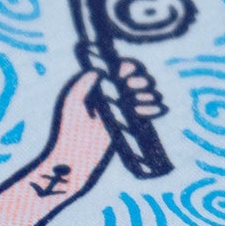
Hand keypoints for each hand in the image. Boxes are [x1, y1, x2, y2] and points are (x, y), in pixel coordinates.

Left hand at [49, 59, 166, 173]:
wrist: (77, 158)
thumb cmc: (69, 131)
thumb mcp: (72, 104)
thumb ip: (82, 84)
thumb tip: (100, 70)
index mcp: (102, 85)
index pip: (123, 68)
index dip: (128, 67)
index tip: (122, 75)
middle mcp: (116, 94)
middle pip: (140, 78)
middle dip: (140, 81)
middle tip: (129, 89)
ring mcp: (126, 109)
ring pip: (149, 93)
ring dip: (148, 95)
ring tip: (135, 108)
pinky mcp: (134, 125)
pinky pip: (151, 111)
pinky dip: (155, 109)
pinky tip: (152, 111)